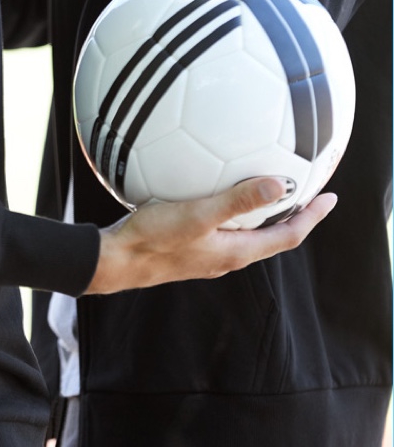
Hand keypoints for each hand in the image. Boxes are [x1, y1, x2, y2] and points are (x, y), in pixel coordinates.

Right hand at [84, 177, 335, 294]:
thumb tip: (281, 186)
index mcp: (237, 252)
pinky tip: (218, 188)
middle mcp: (227, 256)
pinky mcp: (190, 246)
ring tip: (271, 187)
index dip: (312, 218)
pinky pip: (224, 226)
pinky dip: (235, 209)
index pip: (288, 236)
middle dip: (294, 214)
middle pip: (272, 236)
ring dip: (265, 212)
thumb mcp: (199, 215)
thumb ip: (238, 201)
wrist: (116, 261)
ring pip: (248, 232)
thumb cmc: (155, 239)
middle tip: (309, 191)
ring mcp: (209, 253)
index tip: (331, 198)